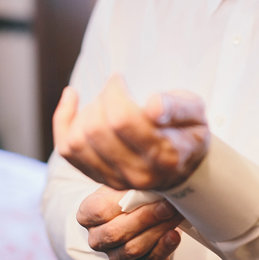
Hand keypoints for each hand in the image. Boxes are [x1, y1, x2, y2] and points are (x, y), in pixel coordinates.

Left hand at [53, 75, 209, 190]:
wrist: (185, 166)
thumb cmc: (188, 131)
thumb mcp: (196, 112)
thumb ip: (178, 106)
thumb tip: (154, 105)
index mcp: (164, 155)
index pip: (122, 121)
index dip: (114, 93)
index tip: (121, 80)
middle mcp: (138, 173)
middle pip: (95, 131)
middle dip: (99, 99)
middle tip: (114, 88)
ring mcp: (116, 179)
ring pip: (77, 142)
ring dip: (84, 111)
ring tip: (103, 100)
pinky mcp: (99, 177)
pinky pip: (67, 150)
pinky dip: (63, 120)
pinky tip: (72, 98)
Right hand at [78, 186, 183, 259]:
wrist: (130, 214)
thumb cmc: (124, 195)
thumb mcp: (121, 185)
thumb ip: (130, 186)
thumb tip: (150, 183)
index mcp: (87, 215)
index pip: (100, 211)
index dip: (124, 203)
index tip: (146, 193)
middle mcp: (97, 238)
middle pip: (116, 233)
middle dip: (146, 218)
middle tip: (167, 205)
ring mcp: (114, 255)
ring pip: (133, 248)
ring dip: (158, 231)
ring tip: (175, 215)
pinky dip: (164, 248)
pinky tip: (174, 235)